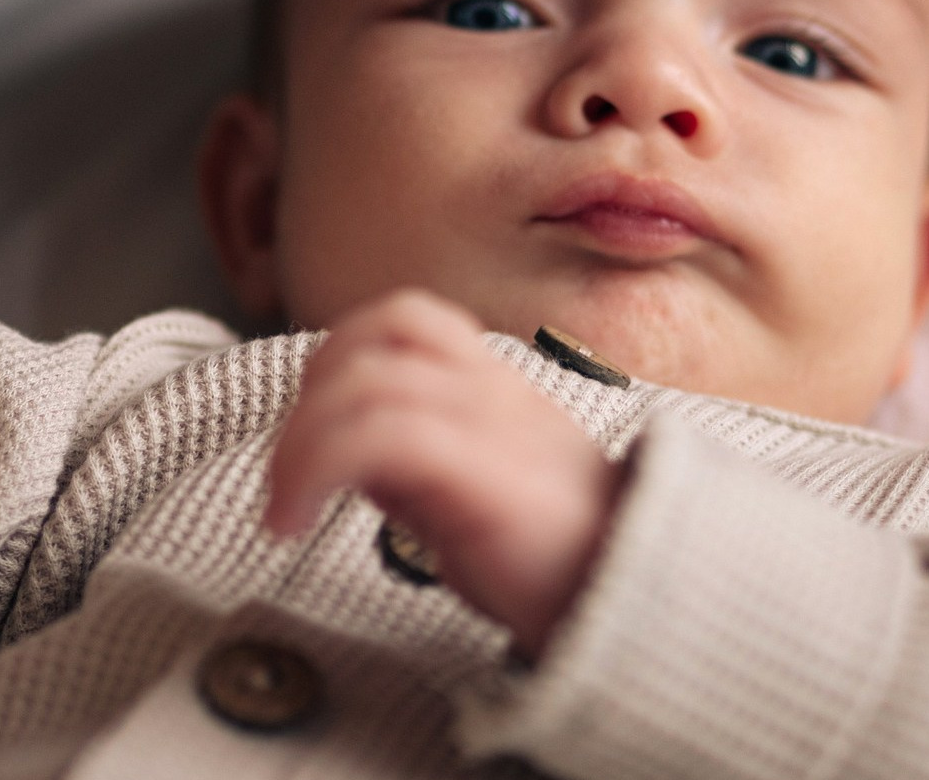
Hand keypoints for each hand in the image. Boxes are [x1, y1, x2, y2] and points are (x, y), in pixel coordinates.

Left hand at [264, 289, 626, 657]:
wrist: (644, 608)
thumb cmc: (555, 560)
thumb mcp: (467, 493)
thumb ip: (411, 460)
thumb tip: (343, 452)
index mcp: (494, 386)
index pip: (405, 320)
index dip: (338, 356)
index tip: (308, 433)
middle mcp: (495, 389)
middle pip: (380, 330)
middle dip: (309, 396)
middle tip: (287, 475)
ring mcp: (495, 425)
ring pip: (370, 376)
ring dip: (299, 439)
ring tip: (284, 507)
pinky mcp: (487, 475)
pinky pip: (385, 433)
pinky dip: (318, 465)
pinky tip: (296, 520)